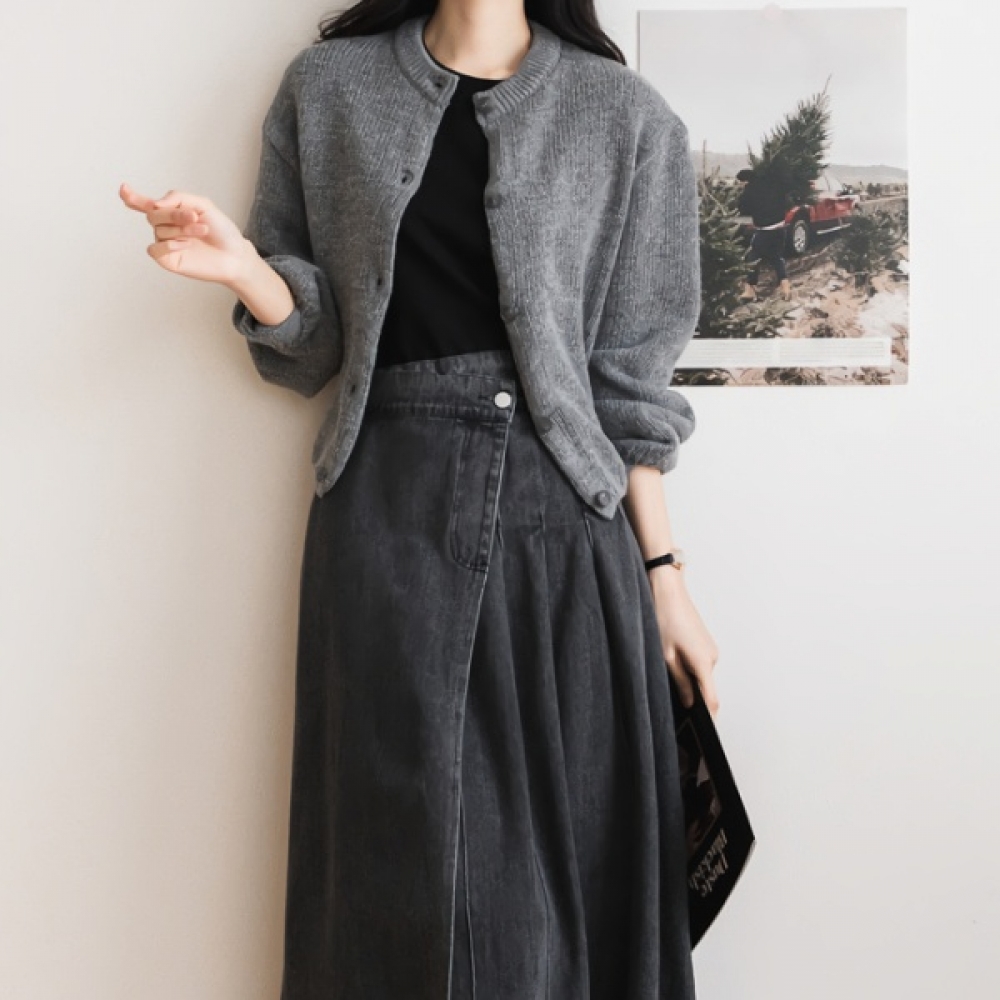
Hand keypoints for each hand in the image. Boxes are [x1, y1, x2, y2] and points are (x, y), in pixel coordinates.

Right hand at [118, 183, 255, 284]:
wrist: (234, 254)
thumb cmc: (221, 230)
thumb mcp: (202, 204)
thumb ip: (177, 198)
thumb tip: (154, 204)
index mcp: (171, 213)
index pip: (145, 205)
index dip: (133, 198)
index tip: (123, 189)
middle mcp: (165, 228)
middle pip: (153, 215)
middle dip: (173, 214)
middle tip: (194, 217)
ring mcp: (165, 244)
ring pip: (158, 230)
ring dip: (181, 229)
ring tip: (201, 231)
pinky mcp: (168, 260)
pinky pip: (155, 249)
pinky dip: (169, 244)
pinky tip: (185, 245)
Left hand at [647, 568, 719, 717]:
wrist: (667, 591)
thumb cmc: (664, 619)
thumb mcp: (666, 656)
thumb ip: (679, 682)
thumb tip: (688, 702)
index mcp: (704, 663)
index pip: (711, 700)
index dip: (708, 718)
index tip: (704, 733)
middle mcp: (712, 657)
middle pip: (705, 688)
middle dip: (692, 698)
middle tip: (675, 704)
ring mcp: (710, 649)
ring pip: (701, 675)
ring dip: (688, 680)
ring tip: (668, 673)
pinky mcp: (705, 643)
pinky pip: (699, 664)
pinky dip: (689, 668)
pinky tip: (673, 661)